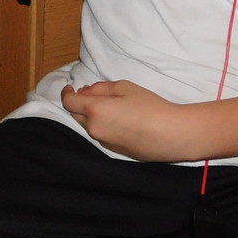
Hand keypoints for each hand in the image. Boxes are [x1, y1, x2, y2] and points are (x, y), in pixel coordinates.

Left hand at [60, 80, 189, 161]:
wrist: (171, 134)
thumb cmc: (149, 106)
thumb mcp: (124, 87)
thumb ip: (100, 88)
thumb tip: (85, 92)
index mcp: (94, 111)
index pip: (68, 102)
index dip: (66, 92)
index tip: (70, 87)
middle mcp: (94, 129)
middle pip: (75, 115)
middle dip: (79, 103)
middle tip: (91, 93)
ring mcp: (103, 142)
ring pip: (88, 126)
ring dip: (90, 115)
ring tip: (108, 106)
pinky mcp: (113, 151)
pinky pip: (100, 135)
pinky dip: (101, 125)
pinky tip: (118, 120)